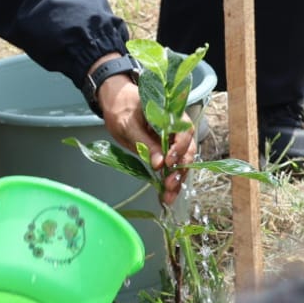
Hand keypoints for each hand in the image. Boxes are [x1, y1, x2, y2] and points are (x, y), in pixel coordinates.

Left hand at [94, 75, 196, 205]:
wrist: (116, 106)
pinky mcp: (165, 152)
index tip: (168, 161)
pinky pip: (172, 166)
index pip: (184, 130)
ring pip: (182, 161)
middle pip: (187, 149)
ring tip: (169, 195)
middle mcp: (176, 128)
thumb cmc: (122, 109)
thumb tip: (159, 164)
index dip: (180, 147)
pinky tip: (166, 194)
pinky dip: (170, 180)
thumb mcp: (129, 125)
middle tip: (169, 184)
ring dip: (177, 179)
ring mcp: (172, 141)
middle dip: (181, 169)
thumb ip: (145, 143)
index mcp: (171, 114)